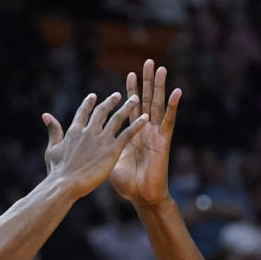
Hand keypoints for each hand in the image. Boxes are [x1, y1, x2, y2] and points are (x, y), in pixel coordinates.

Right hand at [43, 92, 146, 199]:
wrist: (65, 184)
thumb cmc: (57, 171)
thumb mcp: (52, 149)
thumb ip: (53, 131)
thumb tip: (46, 115)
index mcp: (75, 131)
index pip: (83, 112)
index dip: (89, 104)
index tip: (93, 97)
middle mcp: (90, 131)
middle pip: (102, 112)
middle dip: (110, 102)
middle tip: (118, 95)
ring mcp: (102, 139)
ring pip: (117, 118)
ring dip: (127, 108)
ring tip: (135, 100)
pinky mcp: (112, 149)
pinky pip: (127, 134)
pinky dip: (137, 125)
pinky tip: (145, 118)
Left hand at [109, 59, 180, 209]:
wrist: (141, 197)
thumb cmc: (127, 184)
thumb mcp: (108, 162)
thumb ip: (100, 149)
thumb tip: (84, 145)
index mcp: (131, 134)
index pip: (131, 108)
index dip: (130, 92)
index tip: (129, 74)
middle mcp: (144, 131)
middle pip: (146, 100)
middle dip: (146, 82)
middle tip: (148, 62)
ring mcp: (155, 134)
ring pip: (157, 105)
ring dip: (159, 87)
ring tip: (160, 68)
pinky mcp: (163, 141)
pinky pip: (169, 121)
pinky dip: (173, 106)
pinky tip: (177, 92)